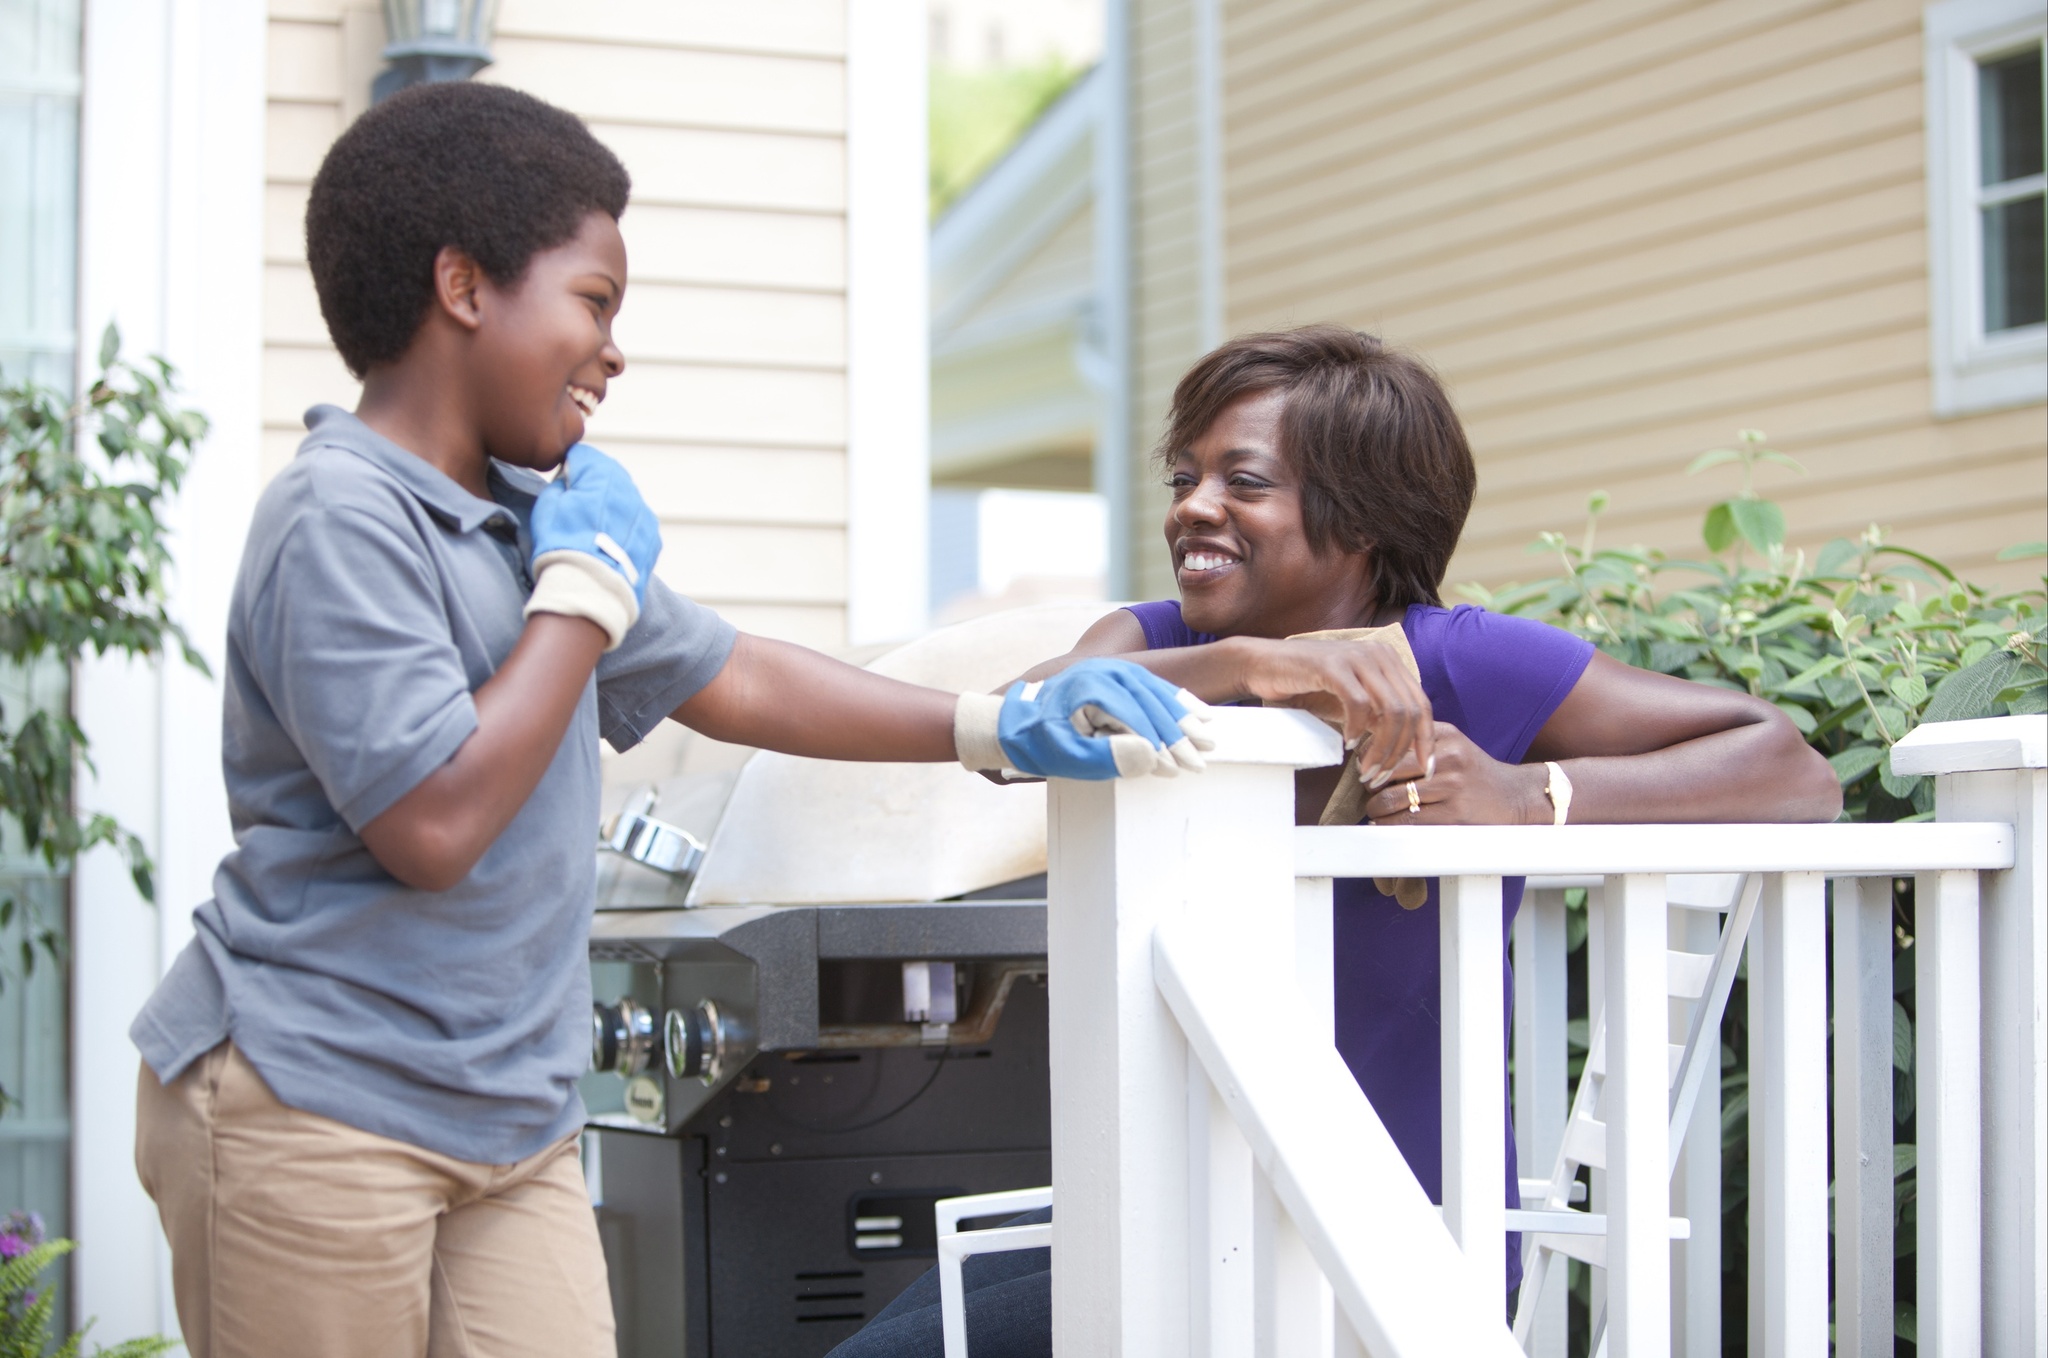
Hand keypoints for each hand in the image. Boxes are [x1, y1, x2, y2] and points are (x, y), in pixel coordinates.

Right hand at [529, 443, 660, 604]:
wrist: (590, 591)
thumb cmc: (562, 546)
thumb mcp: (547, 506)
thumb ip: (560, 484)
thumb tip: (569, 479)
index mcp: (601, 475)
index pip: (584, 456)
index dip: (570, 468)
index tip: (563, 484)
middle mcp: (629, 490)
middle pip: (609, 475)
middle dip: (594, 486)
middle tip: (577, 509)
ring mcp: (645, 515)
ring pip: (626, 499)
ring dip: (611, 507)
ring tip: (594, 531)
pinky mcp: (653, 538)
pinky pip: (637, 524)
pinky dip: (625, 529)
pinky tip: (609, 545)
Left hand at [958, 658, 1215, 779]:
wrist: (1002, 720)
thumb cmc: (1029, 742)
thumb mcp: (1064, 756)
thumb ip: (1107, 758)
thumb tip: (1149, 756)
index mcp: (1091, 688)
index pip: (1139, 718)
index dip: (1163, 745)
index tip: (1181, 768)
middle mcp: (1102, 673)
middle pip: (1152, 701)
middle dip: (1179, 731)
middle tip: (1201, 758)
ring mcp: (1105, 670)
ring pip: (1154, 689)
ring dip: (1180, 713)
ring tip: (1206, 735)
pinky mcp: (1107, 675)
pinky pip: (1147, 684)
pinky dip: (1170, 698)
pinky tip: (1190, 710)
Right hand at [1235, 637, 1432, 783]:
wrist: (1263, 666)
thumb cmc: (1307, 687)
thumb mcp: (1351, 704)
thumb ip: (1379, 717)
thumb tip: (1405, 747)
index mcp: (1389, 662)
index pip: (1422, 704)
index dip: (1427, 740)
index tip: (1425, 770)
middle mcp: (1379, 654)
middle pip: (1410, 711)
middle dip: (1399, 752)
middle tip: (1379, 777)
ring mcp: (1357, 656)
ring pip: (1391, 710)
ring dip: (1380, 748)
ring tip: (1365, 770)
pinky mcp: (1334, 665)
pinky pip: (1359, 704)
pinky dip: (1357, 729)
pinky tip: (1347, 743)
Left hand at [1362, 721, 1547, 824]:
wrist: (1516, 797)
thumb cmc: (1474, 773)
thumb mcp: (1452, 745)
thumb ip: (1418, 742)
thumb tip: (1369, 751)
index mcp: (1444, 735)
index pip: (1390, 741)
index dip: (1370, 758)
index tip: (1365, 769)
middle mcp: (1448, 757)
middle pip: (1386, 770)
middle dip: (1369, 785)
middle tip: (1368, 792)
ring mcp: (1452, 786)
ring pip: (1392, 799)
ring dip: (1376, 810)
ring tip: (1376, 812)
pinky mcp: (1455, 814)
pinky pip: (1409, 822)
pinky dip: (1390, 825)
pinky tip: (1388, 824)